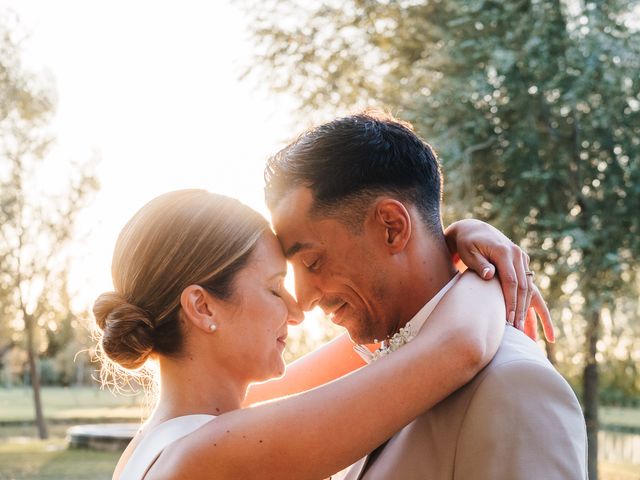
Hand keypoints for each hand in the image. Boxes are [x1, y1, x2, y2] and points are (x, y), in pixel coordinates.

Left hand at [444, 219, 554, 342]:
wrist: (474, 230)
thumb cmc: (467, 244)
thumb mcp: (468, 252)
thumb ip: (479, 264)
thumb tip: (489, 275)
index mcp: (504, 251)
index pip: (511, 282)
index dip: (511, 302)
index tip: (510, 320)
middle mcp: (517, 253)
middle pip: (523, 286)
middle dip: (521, 309)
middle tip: (518, 330)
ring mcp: (522, 257)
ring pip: (528, 286)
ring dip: (526, 307)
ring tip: (524, 328)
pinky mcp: (522, 261)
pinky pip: (527, 283)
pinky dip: (526, 299)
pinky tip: (524, 314)